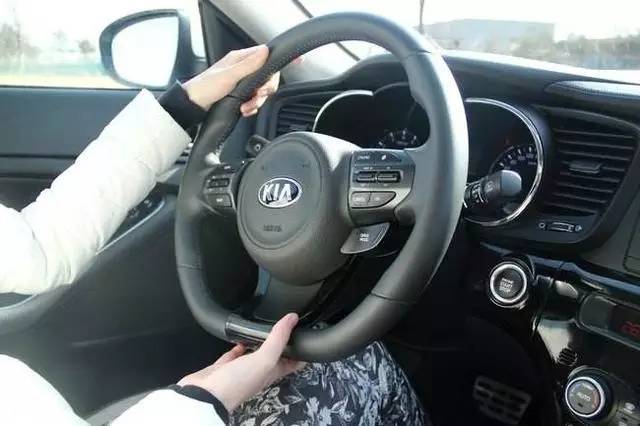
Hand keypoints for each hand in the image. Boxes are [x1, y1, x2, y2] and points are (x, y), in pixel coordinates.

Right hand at [178, 313, 303, 411]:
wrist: (206, 395)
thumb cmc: (237, 385)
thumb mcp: (265, 359)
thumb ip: (278, 338)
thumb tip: (292, 319)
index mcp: (272, 371)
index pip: (293, 361)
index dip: (302, 351)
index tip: (307, 338)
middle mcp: (259, 371)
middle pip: (275, 355)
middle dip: (281, 343)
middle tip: (287, 328)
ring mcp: (242, 368)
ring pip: (255, 352)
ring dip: (260, 342)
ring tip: (266, 328)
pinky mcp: (225, 366)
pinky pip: (235, 353)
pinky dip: (239, 344)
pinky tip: (239, 337)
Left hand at [182, 45, 278, 116]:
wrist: (191, 106)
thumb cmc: (204, 88)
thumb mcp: (228, 76)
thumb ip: (248, 65)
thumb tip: (266, 51)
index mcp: (239, 59)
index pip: (265, 59)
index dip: (271, 71)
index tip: (268, 84)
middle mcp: (242, 69)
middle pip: (266, 77)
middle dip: (265, 90)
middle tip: (258, 96)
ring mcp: (241, 82)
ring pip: (261, 91)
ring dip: (257, 101)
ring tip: (246, 107)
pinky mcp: (239, 95)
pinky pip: (254, 100)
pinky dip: (251, 107)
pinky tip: (244, 110)